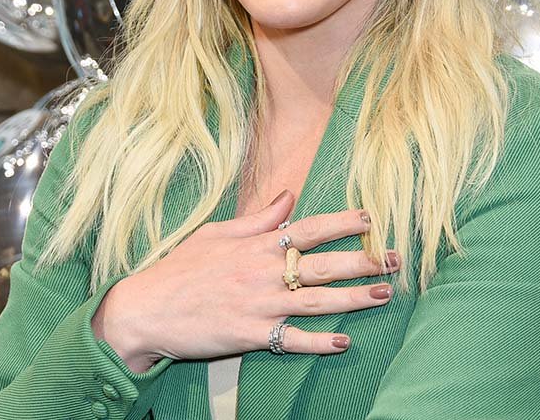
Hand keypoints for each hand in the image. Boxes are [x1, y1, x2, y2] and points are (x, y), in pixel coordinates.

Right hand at [92, 189, 398, 369]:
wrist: (145, 310)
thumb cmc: (179, 269)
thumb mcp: (215, 233)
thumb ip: (257, 217)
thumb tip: (288, 196)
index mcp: (255, 245)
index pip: (307, 228)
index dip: (341, 222)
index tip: (371, 217)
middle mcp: (262, 272)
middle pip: (322, 264)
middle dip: (362, 260)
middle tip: (395, 259)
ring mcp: (258, 304)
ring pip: (317, 300)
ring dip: (354, 298)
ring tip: (384, 294)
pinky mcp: (249, 335)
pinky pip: (292, 339)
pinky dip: (318, 342)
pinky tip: (343, 342)